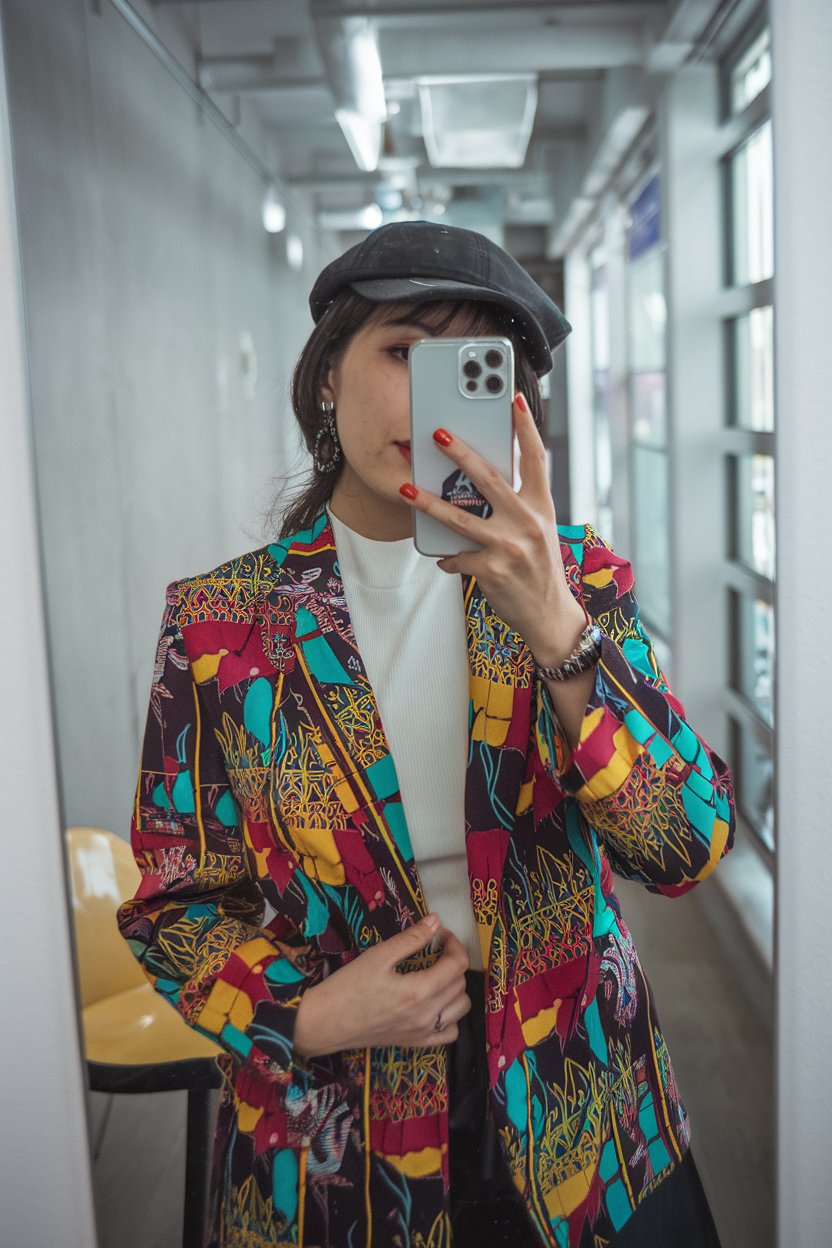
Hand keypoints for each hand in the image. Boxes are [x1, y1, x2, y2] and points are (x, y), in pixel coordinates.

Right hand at [293, 914, 470, 1057]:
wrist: (325, 1022)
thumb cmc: (348, 986)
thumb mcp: (379, 955)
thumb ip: (411, 938)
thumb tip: (436, 921)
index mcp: (418, 991)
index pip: (457, 964)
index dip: (453, 943)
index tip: (440, 934)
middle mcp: (426, 1015)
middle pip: (460, 983)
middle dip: (453, 960)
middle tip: (434, 949)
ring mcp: (422, 1033)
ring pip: (461, 1008)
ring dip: (456, 987)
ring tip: (437, 974)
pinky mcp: (415, 1043)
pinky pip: (450, 1033)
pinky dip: (451, 1016)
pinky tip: (436, 1003)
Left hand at [399, 393, 585, 666]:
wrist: (549, 615)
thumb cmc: (539, 568)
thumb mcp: (539, 530)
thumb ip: (517, 504)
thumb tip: (477, 480)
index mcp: (541, 506)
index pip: (535, 458)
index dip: (525, 426)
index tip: (512, 397)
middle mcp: (528, 522)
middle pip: (490, 479)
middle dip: (461, 454)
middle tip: (438, 433)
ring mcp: (510, 547)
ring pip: (460, 519)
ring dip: (429, 503)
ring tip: (407, 489)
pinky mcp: (492, 570)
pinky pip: (456, 557)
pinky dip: (447, 558)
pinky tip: (444, 559)